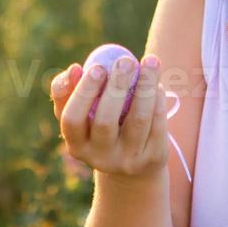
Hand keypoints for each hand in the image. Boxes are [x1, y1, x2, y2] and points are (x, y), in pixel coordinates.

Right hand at [50, 55, 169, 179]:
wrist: (133, 165)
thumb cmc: (98, 124)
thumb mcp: (80, 113)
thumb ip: (69, 89)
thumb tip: (74, 69)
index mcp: (77, 145)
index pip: (72, 120)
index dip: (82, 93)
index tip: (96, 66)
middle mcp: (100, 157)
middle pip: (105, 121)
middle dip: (116, 87)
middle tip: (125, 61)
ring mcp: (128, 161)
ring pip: (138, 120)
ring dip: (145, 87)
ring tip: (150, 61)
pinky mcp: (153, 158)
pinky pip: (158, 123)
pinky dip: (158, 99)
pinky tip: (157, 83)